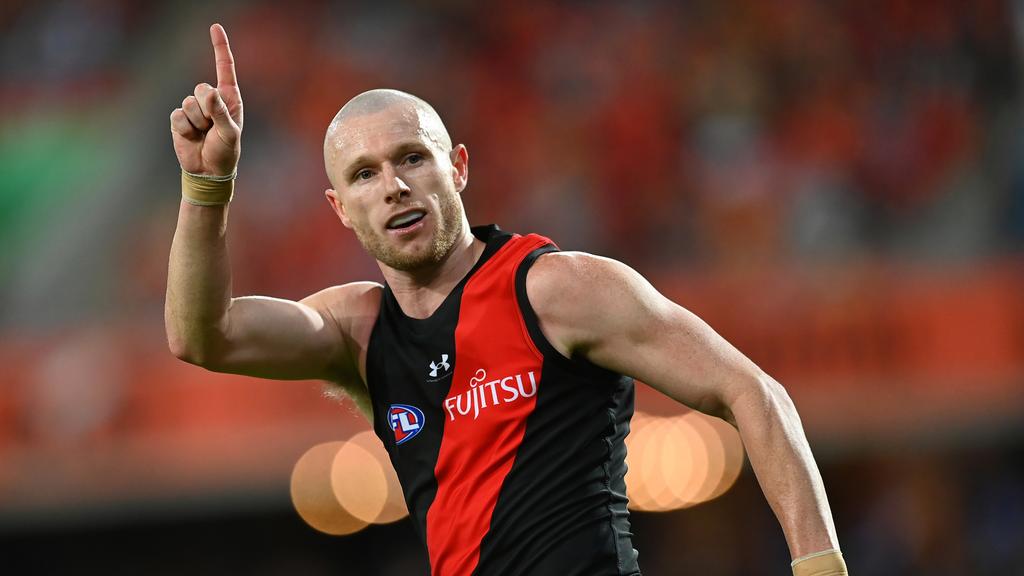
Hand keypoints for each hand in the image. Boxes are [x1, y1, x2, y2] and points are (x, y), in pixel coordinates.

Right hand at [170, 23, 242, 176]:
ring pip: (188, 103)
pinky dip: (185, 129)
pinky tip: (192, 138)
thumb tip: (208, 91)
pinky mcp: (179, 119)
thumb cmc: (225, 152)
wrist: (208, 171)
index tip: (215, 27)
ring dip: (197, 122)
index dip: (220, 47)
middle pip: (201, 87)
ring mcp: (194, 109)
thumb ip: (220, 112)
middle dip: (207, 109)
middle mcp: (211, 100)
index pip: (224, 68)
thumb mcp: (230, 133)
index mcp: (229, 98)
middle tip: (213, 128)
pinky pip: (177, 116)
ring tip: (203, 134)